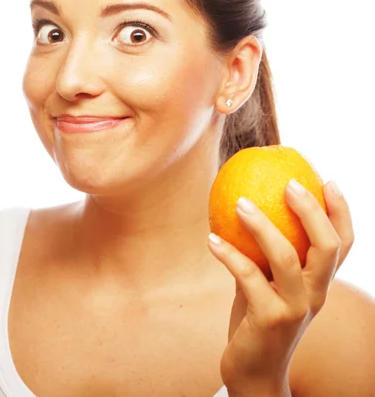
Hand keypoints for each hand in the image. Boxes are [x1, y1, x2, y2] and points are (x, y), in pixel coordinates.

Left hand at [207, 180, 353, 395]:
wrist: (254, 372)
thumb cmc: (257, 321)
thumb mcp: (266, 285)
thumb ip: (262, 257)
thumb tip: (244, 214)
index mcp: (319, 284)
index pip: (343, 244)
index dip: (341, 212)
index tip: (329, 180)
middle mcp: (315, 295)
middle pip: (327, 245)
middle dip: (312, 210)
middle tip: (288, 183)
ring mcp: (295, 308)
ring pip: (286, 257)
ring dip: (261, 226)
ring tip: (238, 203)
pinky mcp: (269, 319)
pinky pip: (247, 276)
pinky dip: (228, 254)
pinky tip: (211, 239)